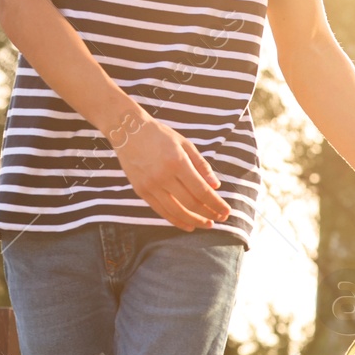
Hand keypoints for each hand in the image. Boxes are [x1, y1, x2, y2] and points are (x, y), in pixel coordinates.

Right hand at [109, 112, 230, 231]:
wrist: (127, 130)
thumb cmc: (160, 135)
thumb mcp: (184, 144)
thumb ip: (201, 165)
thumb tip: (216, 186)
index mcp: (177, 162)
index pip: (202, 190)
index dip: (216, 203)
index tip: (227, 211)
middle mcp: (163, 176)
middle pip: (191, 203)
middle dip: (209, 213)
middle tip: (220, 218)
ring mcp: (150, 185)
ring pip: (177, 211)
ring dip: (195, 221)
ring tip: (207, 224)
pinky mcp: (141, 191)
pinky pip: (161, 211)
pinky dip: (177, 220)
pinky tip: (189, 225)